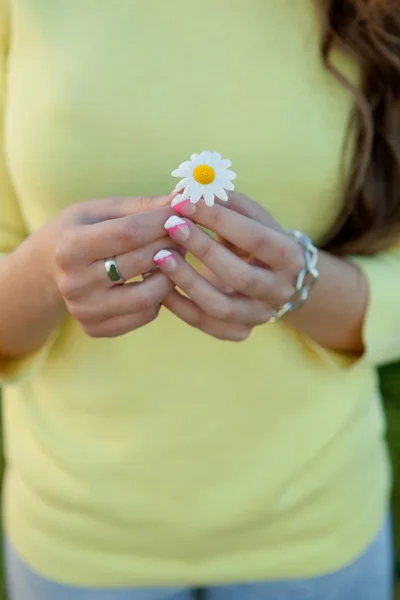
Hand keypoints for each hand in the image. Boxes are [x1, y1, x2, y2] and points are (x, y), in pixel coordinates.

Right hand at [44, 194, 177, 337]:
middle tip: (184, 232)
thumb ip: (142, 206)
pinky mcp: (96, 329)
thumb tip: (184, 198)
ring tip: (174, 257)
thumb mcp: (102, 210)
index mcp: (70, 247)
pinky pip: (145, 315)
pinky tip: (156, 278)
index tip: (182, 211)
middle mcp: (74, 283)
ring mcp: (84, 310)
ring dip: (171, 274)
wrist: (48, 269)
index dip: (161, 221)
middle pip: (141, 263)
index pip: (129, 233)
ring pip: (148, 296)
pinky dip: (159, 296)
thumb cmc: (81, 230)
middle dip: (171, 244)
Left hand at [155, 192, 304, 340]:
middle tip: (170, 226)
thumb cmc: (258, 237)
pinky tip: (159, 285)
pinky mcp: (239, 331)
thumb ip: (225, 201)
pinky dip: (179, 306)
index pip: (254, 237)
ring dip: (187, 281)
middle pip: (240, 276)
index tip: (182, 202)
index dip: (217, 218)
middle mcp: (280, 291)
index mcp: (291, 257)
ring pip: (221, 307)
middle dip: (202, 248)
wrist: (275, 278)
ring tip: (159, 256)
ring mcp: (260, 315)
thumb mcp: (251, 216)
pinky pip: (205, 323)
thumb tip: (188, 189)